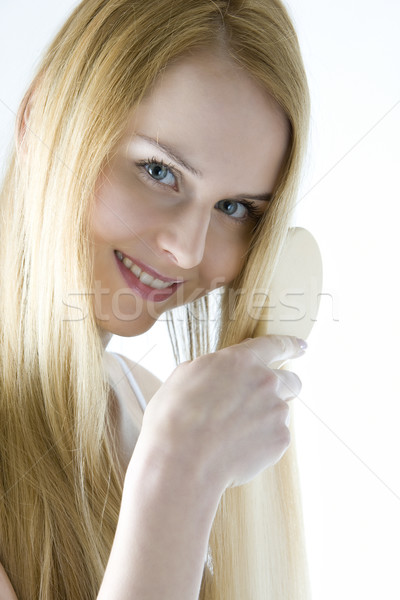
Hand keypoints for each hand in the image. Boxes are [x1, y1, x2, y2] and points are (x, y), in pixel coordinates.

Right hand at [138, 335, 304, 491]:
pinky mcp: (280, 439)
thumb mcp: (187, 375)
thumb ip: (216, 367)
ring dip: (264, 418)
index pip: (275, 345)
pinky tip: (235, 448)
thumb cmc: (175, 417)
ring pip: (280, 411)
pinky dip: (261, 442)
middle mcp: (265, 381)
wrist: (182, 460)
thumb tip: (226, 371)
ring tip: (232, 433)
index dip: (291, 345)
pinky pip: (276, 437)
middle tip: (260, 401)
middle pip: (291, 380)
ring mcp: (276, 411)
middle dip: (282, 387)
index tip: (301, 347)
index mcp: (241, 361)